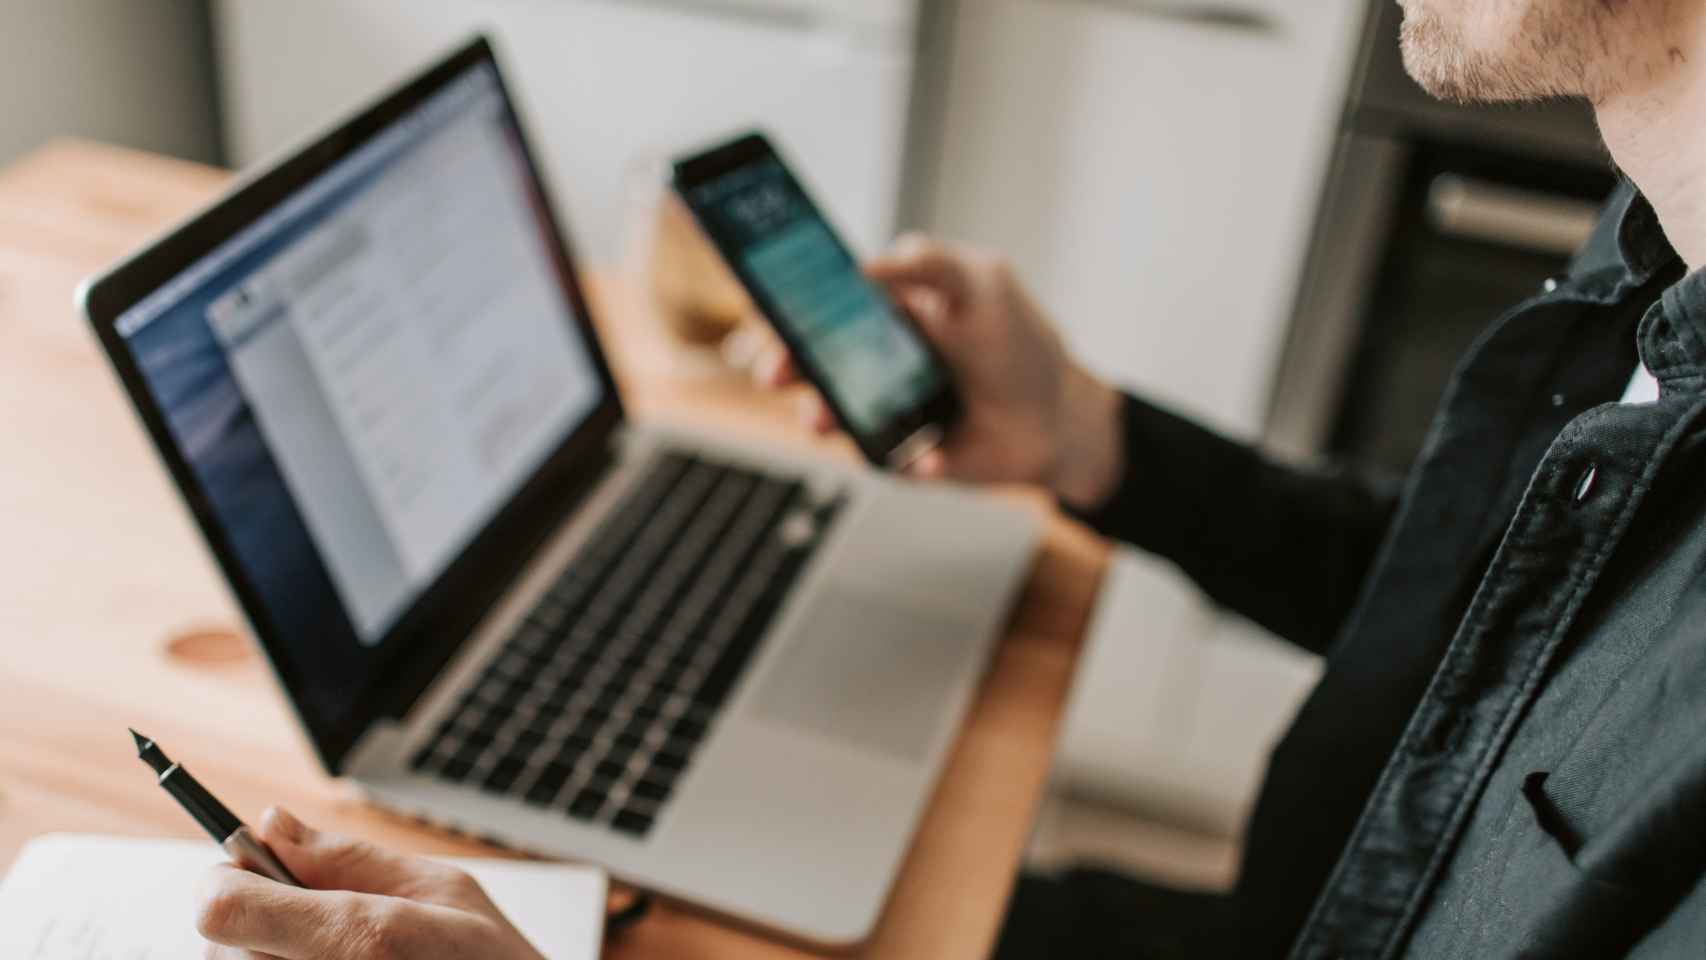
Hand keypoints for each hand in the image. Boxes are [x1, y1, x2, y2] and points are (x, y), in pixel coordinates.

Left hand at [196, 807, 545, 959]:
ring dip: (268, 956)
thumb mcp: (446, 891)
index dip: (227, 879)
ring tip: (341, 955)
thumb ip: (350, 858)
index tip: (251, 871)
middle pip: (219, 945)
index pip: (222, 907)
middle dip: (257, 921)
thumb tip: (273, 823)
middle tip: (321, 924)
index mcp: (359, 940)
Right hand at [749, 234, 1124, 509]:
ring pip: (829, 414)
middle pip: (809, 361)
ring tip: (825, 422)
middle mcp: (873, 362)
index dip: (786, 309)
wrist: (1059, 420)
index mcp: (884, 313)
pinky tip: (932, 456)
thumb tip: (862, 264)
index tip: (767, 314)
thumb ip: (928, 262)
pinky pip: (884, 461)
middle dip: (785, 365)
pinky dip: (906, 460)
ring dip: (822, 417)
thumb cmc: (1018, 344)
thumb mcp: (982, 283)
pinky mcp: (899, 456)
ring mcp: (881, 411)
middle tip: (774, 373)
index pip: (819, 304)